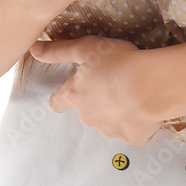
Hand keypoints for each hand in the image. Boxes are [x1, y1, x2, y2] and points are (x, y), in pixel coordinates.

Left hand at [30, 36, 163, 145]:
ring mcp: (111, 130)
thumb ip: (59, 50)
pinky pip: (132, 130)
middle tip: (112, 82)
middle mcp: (89, 116)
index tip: (64, 94)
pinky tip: (145, 106)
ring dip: (116, 110)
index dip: (60, 98)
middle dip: (96, 100)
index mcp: (76, 95)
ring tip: (133, 92)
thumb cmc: (118, 63)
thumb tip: (33, 49)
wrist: (152, 86)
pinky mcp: (133, 138)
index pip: (57, 102)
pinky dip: (137, 121)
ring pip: (109, 121)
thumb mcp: (86, 48)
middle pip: (86, 111)